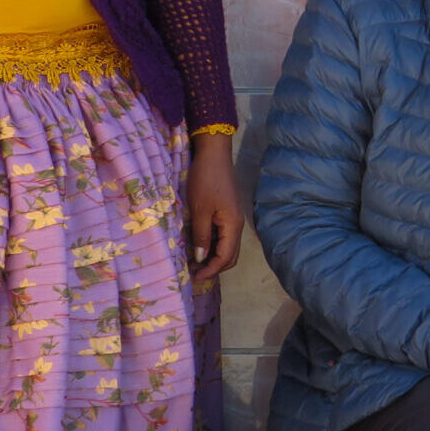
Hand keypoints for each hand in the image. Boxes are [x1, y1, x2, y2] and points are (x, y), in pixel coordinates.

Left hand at [184, 134, 242, 281]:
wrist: (213, 154)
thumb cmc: (205, 180)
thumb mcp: (199, 209)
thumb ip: (201, 236)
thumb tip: (200, 259)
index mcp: (233, 226)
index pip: (225, 258)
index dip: (210, 270)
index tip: (193, 276)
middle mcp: (236, 225)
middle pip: (230, 256)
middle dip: (213, 267)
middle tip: (192, 272)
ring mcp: (232, 219)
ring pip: (226, 247)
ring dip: (212, 257)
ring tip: (192, 262)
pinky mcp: (226, 213)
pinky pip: (222, 236)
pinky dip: (212, 246)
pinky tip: (197, 246)